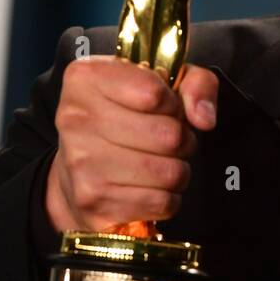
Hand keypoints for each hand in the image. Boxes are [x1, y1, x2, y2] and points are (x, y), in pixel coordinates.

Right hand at [45, 57, 217, 233]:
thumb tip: (204, 118)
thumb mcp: (164, 84)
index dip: (174, 105)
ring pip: (169, 172)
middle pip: (168, 136)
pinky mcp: (93, 201)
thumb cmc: (127, 119)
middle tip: (168, 141)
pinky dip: (167, 197)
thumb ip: (196, 83)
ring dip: (176, 171)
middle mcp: (75, 118)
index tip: (164, 108)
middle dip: (182, 141)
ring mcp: (81, 162)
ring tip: (158, 162)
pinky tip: (148, 187)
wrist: (77, 173)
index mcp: (87, 78)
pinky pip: (161, 202)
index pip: (155, 93)